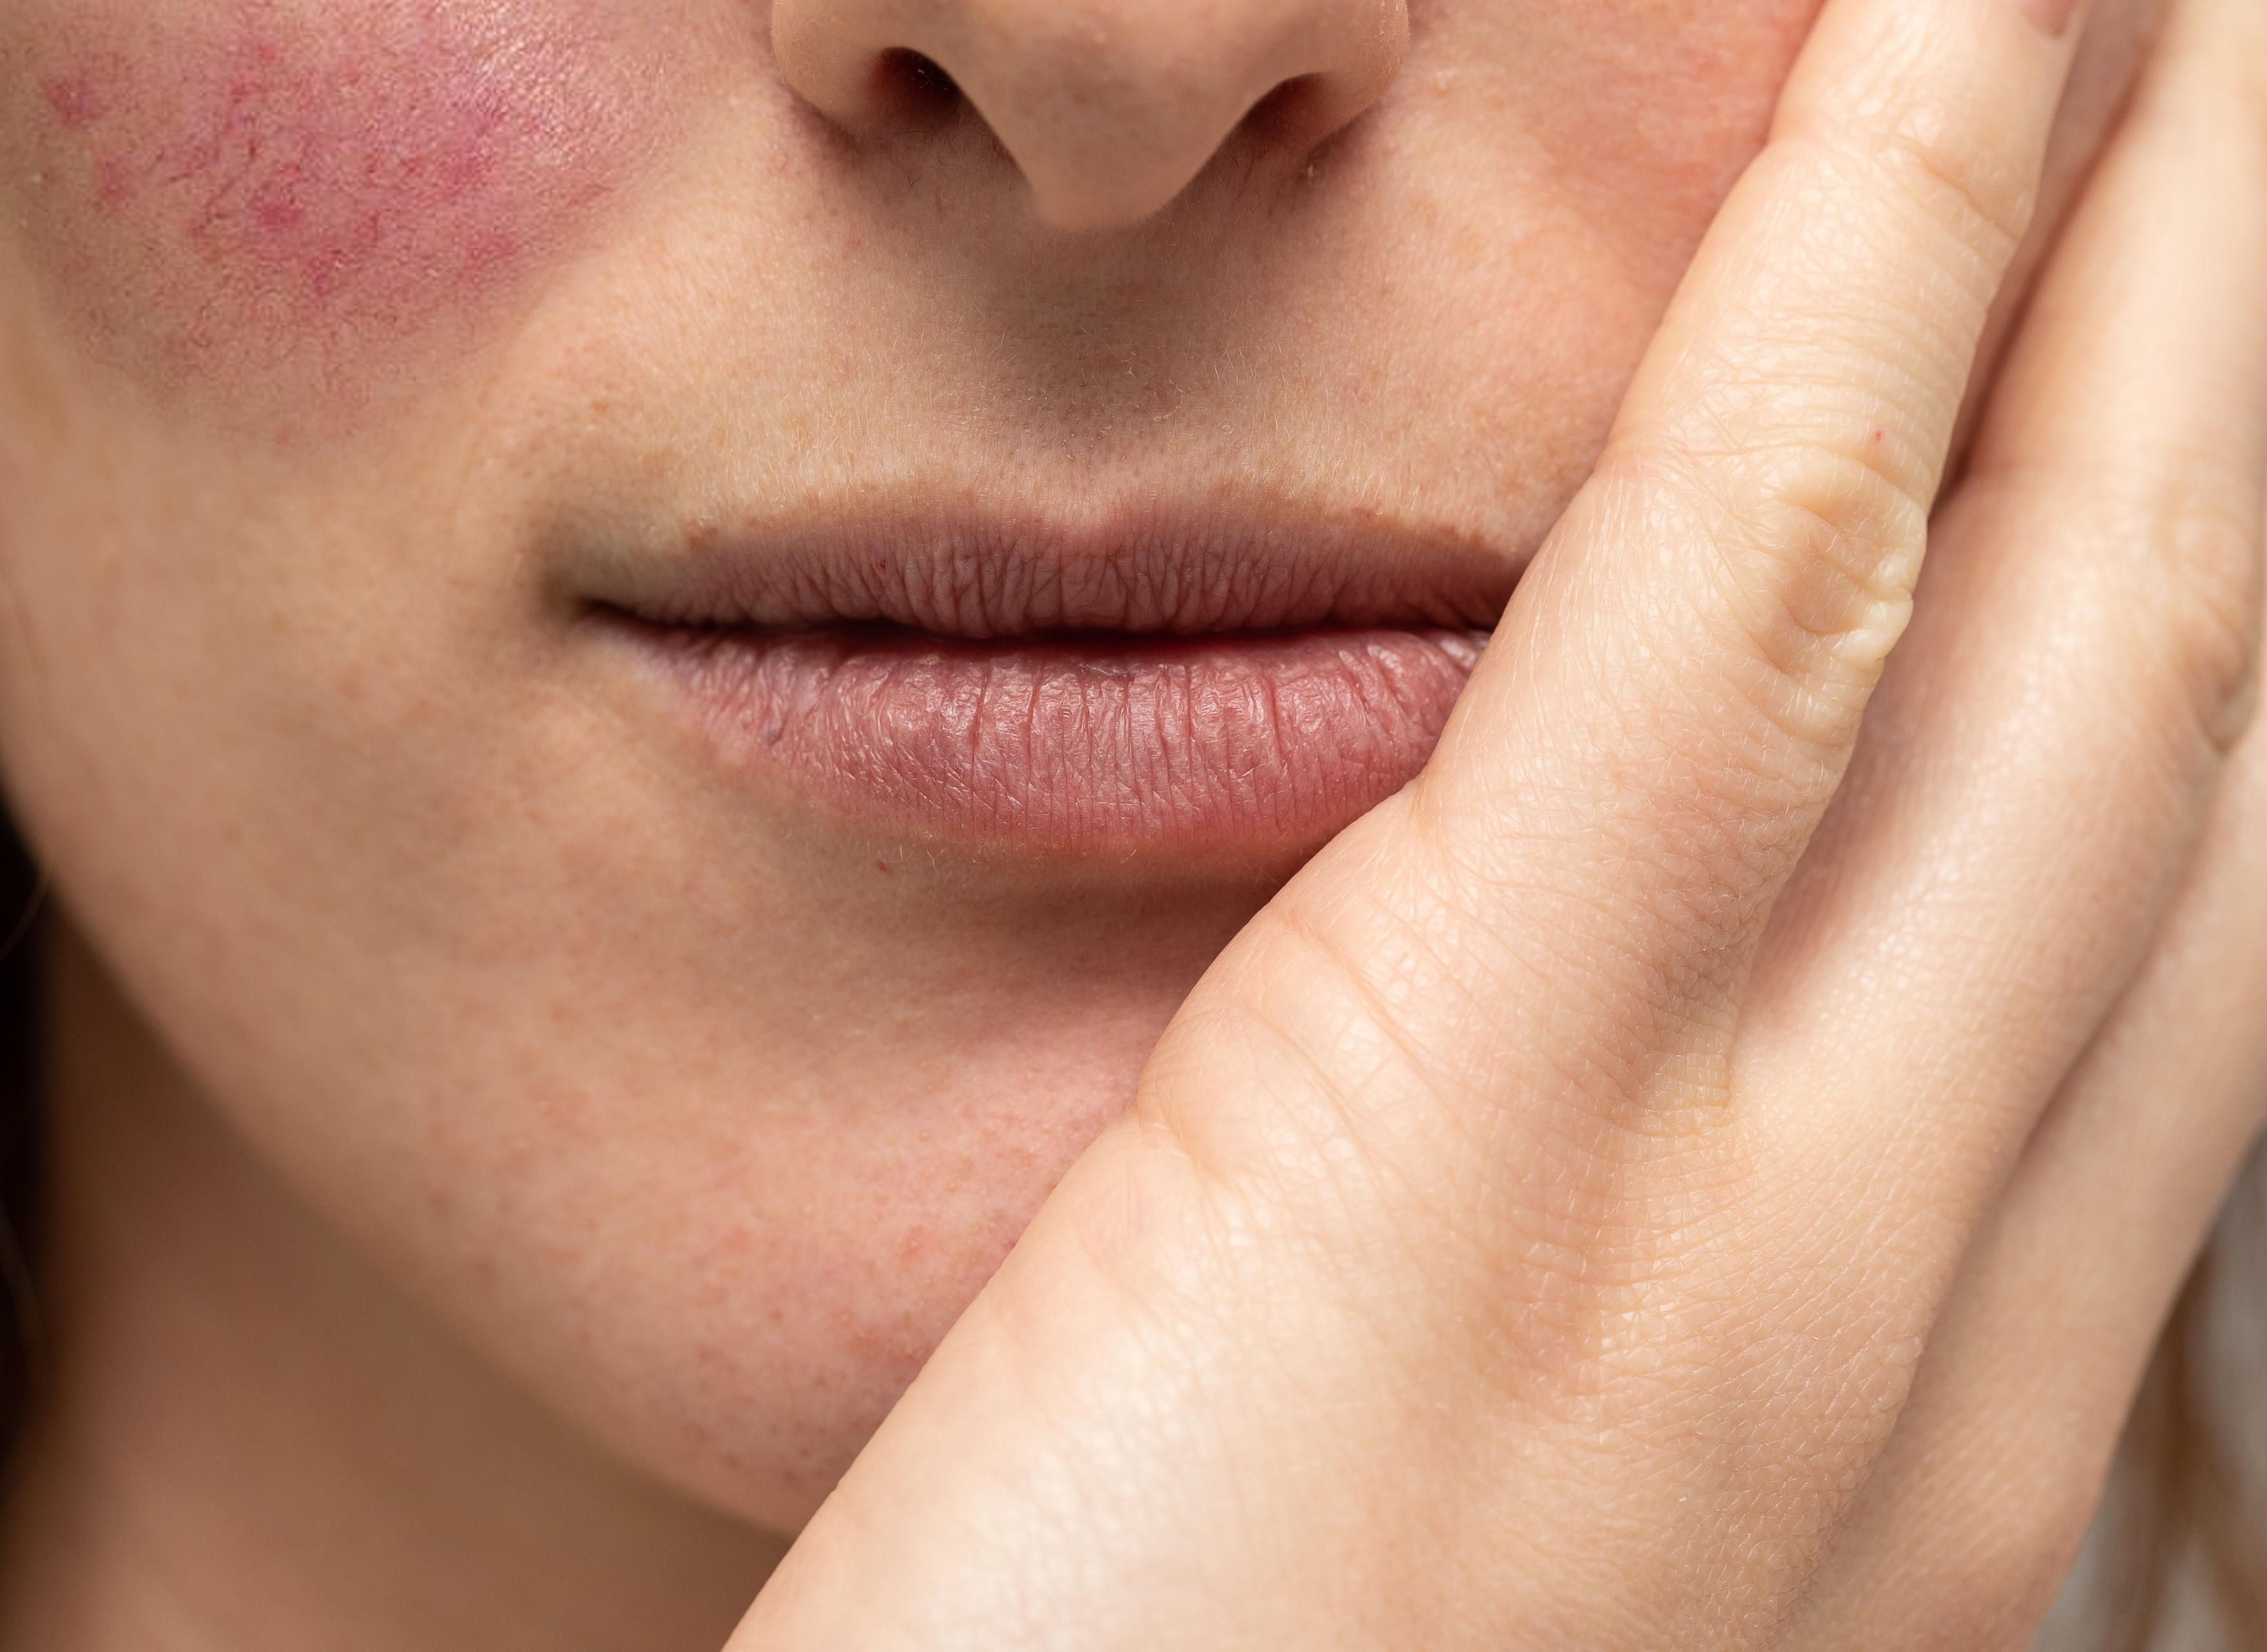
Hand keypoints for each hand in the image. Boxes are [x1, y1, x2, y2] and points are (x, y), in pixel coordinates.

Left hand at [728, 0, 2266, 1641]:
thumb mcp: (1524, 1525)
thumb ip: (1638, 1302)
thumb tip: (1643, 1073)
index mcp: (1920, 1417)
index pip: (2147, 936)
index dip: (2225, 610)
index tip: (2219, 396)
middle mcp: (1936, 1318)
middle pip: (2187, 736)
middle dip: (2256, 386)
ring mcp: (1767, 1221)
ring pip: (2065, 626)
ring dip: (2155, 273)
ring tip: (2187, 14)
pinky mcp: (1490, 1107)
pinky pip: (1741, 604)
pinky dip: (1867, 289)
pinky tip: (1944, 48)